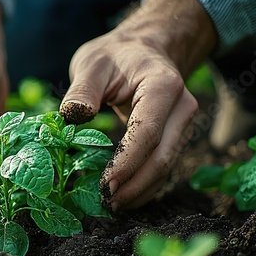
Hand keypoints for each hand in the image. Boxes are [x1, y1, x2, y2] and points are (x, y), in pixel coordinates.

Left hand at [60, 0, 216, 210]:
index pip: (147, 132)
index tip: (105, 186)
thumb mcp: (92, 63)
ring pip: (166, 166)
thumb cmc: (115, 56)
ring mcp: (182, 124)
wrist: (144, 49)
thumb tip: (73, 115)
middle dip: (135, 185)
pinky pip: (163, 165)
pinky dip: (145, 185)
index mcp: (163, 86)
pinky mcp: (175, 136)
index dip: (127, 162)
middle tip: (107, 205)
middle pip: (163, 156)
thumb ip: (83, 89)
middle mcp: (182, 107)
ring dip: (141, 190)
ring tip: (113, 206)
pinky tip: (126, 197)